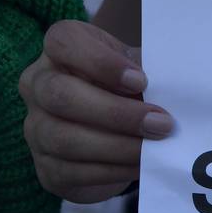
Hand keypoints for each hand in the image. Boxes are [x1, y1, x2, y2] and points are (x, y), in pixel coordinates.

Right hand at [19, 20, 173, 203]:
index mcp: (60, 51)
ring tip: (156, 147)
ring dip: (118, 146)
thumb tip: (175, 85)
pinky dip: (113, 170)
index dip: (100, 61)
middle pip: (60, 95)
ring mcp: (36, 128)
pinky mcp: (46, 167)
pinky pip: (72, 171)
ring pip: (64, 138)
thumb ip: (149, 70)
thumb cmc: (130, 89)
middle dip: (116, 113)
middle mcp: (38, 85)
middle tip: (161, 123)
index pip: (63, 40)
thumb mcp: (140, 70)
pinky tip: (142, 165)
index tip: (141, 80)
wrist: (118, 131)